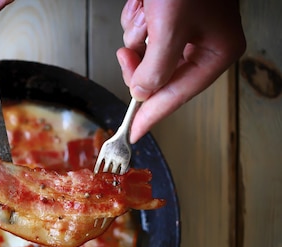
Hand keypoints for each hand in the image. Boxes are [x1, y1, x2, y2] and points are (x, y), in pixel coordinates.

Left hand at [117, 0, 245, 141]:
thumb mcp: (171, 27)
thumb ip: (157, 68)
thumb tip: (142, 93)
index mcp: (217, 51)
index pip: (178, 94)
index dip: (152, 115)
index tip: (133, 133)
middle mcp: (203, 44)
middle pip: (158, 76)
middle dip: (141, 61)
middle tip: (128, 54)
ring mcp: (183, 31)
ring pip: (144, 53)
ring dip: (138, 31)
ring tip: (149, 8)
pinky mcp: (166, 18)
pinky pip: (140, 31)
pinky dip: (136, 17)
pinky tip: (144, 2)